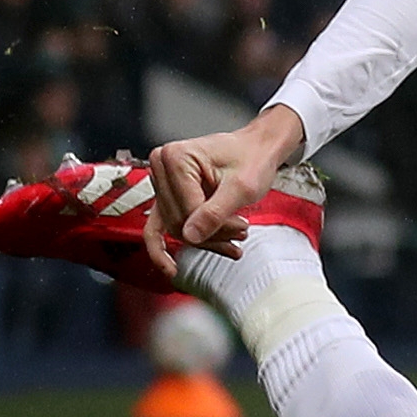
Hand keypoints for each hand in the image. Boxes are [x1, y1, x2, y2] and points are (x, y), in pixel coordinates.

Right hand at [145, 104, 305, 259]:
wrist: (257, 149)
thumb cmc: (252, 158)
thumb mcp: (241, 187)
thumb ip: (216, 212)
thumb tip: (190, 236)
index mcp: (176, 157)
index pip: (188, 210)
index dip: (216, 226)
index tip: (242, 226)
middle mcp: (161, 167)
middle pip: (179, 222)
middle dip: (212, 234)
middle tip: (240, 232)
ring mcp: (161, 182)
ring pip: (176, 228)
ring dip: (204, 240)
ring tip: (232, 241)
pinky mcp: (166, 196)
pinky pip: (159, 227)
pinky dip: (167, 248)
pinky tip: (171, 267)